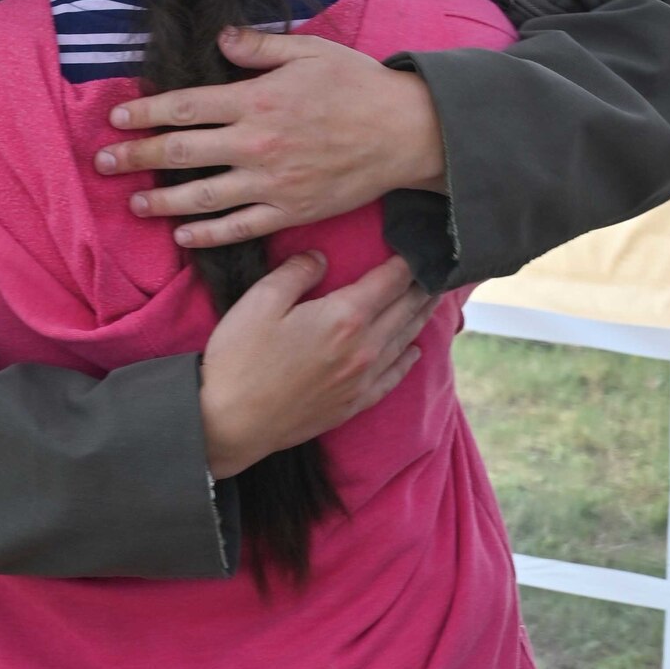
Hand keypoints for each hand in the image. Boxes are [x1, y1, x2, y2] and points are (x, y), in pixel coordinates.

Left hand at [94, 26, 446, 251]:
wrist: (406, 133)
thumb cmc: (358, 85)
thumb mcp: (309, 51)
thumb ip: (259, 46)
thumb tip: (219, 41)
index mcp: (257, 100)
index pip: (186, 107)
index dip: (147, 114)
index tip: (118, 119)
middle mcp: (257, 143)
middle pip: (182, 154)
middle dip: (137, 157)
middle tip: (104, 162)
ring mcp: (272, 183)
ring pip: (203, 196)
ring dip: (162, 202)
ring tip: (134, 204)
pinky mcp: (291, 211)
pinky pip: (239, 228)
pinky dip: (207, 235)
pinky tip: (182, 235)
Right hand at [198, 251, 434, 479]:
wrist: (230, 423)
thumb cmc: (240, 358)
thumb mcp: (260, 301)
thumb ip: (297, 272)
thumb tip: (322, 257)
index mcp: (344, 317)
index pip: (390, 281)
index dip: (408, 260)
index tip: (420, 246)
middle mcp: (365, 348)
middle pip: (406, 309)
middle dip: (423, 286)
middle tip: (439, 268)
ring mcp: (362, 380)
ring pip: (405, 341)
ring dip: (421, 317)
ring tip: (432, 299)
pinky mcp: (353, 404)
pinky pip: (393, 378)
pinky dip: (408, 360)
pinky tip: (414, 352)